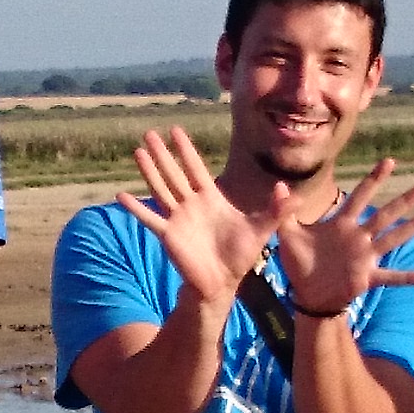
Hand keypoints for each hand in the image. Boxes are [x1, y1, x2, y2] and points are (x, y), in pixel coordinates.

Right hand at [114, 126, 285, 299]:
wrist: (223, 282)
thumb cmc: (240, 255)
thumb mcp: (262, 228)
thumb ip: (276, 209)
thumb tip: (292, 192)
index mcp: (211, 199)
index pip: (196, 168)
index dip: (186, 150)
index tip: (176, 130)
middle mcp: (191, 204)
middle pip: (174, 173)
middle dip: (162, 153)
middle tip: (149, 133)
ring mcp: (178, 218)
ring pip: (160, 188)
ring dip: (149, 171)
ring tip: (137, 152)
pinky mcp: (168, 234)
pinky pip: (149, 218)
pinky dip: (136, 208)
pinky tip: (120, 195)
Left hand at [273, 159, 413, 315]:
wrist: (306, 293)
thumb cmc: (299, 262)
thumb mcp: (288, 235)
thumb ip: (284, 210)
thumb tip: (278, 185)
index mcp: (341, 224)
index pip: (360, 196)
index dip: (374, 179)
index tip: (390, 161)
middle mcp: (358, 237)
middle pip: (384, 214)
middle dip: (404, 201)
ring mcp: (365, 257)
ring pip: (393, 238)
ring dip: (413, 227)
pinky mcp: (366, 277)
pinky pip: (392, 278)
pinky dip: (410, 277)